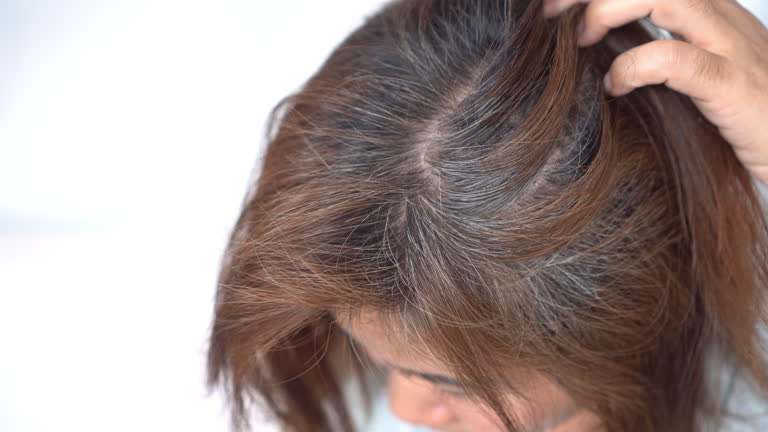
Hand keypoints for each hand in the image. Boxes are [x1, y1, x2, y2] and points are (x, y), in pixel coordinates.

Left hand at [543, 0, 767, 186]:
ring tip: (581, 39)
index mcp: (711, 15)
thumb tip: (596, 60)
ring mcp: (731, 50)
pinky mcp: (734, 87)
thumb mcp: (699, 79)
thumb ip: (660, 59)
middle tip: (553, 14)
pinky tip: (615, 86)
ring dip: (609, 9)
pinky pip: (677, 59)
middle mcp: (722, 21)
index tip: (559, 4)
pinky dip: (634, 66)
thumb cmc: (746, 122)